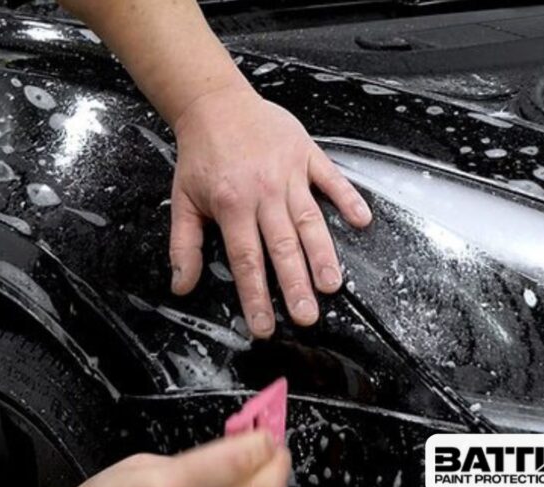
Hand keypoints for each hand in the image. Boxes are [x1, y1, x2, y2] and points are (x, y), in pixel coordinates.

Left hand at [168, 85, 371, 338]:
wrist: (216, 103)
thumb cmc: (201, 154)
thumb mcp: (182, 200)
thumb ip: (184, 246)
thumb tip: (182, 286)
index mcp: (231, 205)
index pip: (246, 260)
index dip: (255, 296)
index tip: (263, 325)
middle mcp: (263, 192)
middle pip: (282, 246)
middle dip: (295, 285)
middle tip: (306, 315)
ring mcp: (289, 173)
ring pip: (309, 219)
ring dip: (322, 253)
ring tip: (331, 283)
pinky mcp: (306, 154)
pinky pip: (331, 178)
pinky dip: (348, 198)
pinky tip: (362, 220)